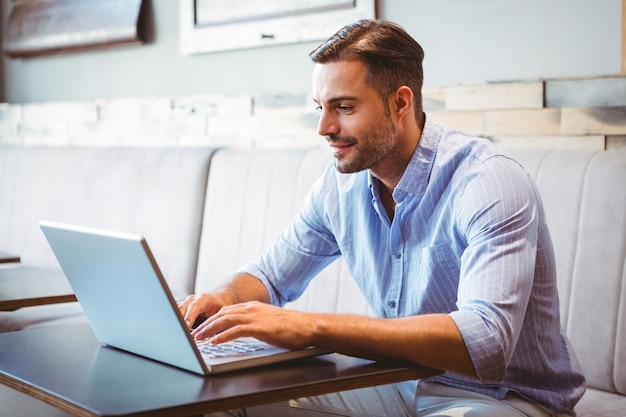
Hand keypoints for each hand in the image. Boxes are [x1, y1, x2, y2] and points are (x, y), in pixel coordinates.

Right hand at [177, 293, 226, 328]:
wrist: (216, 300)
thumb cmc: (219, 308)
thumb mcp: (222, 314)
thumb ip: (217, 323)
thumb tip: (215, 336)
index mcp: (204, 299)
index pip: (194, 307)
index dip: (189, 316)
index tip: (186, 326)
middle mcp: (192, 299)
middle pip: (182, 308)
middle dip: (179, 320)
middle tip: (178, 331)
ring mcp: (185, 303)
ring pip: (176, 310)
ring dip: (175, 321)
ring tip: (175, 332)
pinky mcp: (181, 308)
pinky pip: (174, 313)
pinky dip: (174, 322)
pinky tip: (174, 330)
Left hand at [190, 301, 315, 349]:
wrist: (307, 326)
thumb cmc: (292, 327)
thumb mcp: (270, 322)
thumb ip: (257, 323)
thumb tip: (247, 331)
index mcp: (254, 307)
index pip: (227, 311)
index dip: (213, 318)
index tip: (203, 327)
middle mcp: (252, 309)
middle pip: (222, 314)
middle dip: (207, 323)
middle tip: (195, 333)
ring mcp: (255, 317)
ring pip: (225, 320)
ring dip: (210, 330)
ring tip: (199, 338)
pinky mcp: (259, 328)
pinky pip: (235, 330)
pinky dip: (222, 336)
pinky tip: (214, 341)